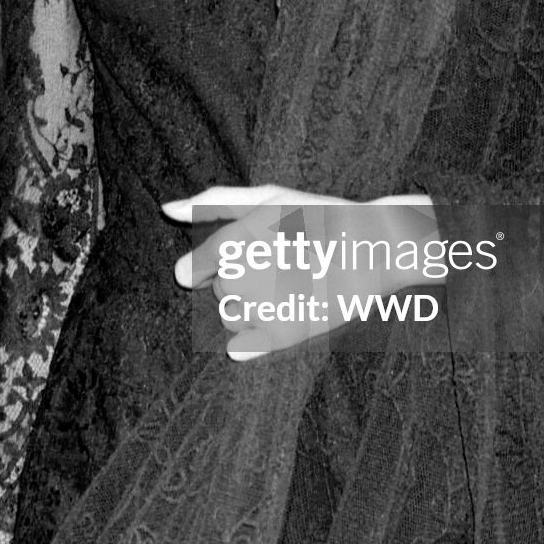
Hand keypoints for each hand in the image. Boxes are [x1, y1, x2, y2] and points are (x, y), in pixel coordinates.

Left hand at [162, 183, 440, 359]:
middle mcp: (239, 279)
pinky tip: (283, 311)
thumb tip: (168, 209)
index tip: (247, 257)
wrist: (375, 248)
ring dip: (250, 305)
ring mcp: (259, 311)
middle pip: (218, 290)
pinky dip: (252, 335)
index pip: (192, 271)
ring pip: (231, 316)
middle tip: (283, 263)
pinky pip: (242, 344)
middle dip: (241, 279)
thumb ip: (213, 204)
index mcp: (231, 243)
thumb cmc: (319, 216)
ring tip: (290, 285)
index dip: (212, 266)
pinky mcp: (279, 337)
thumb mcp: (266, 198)